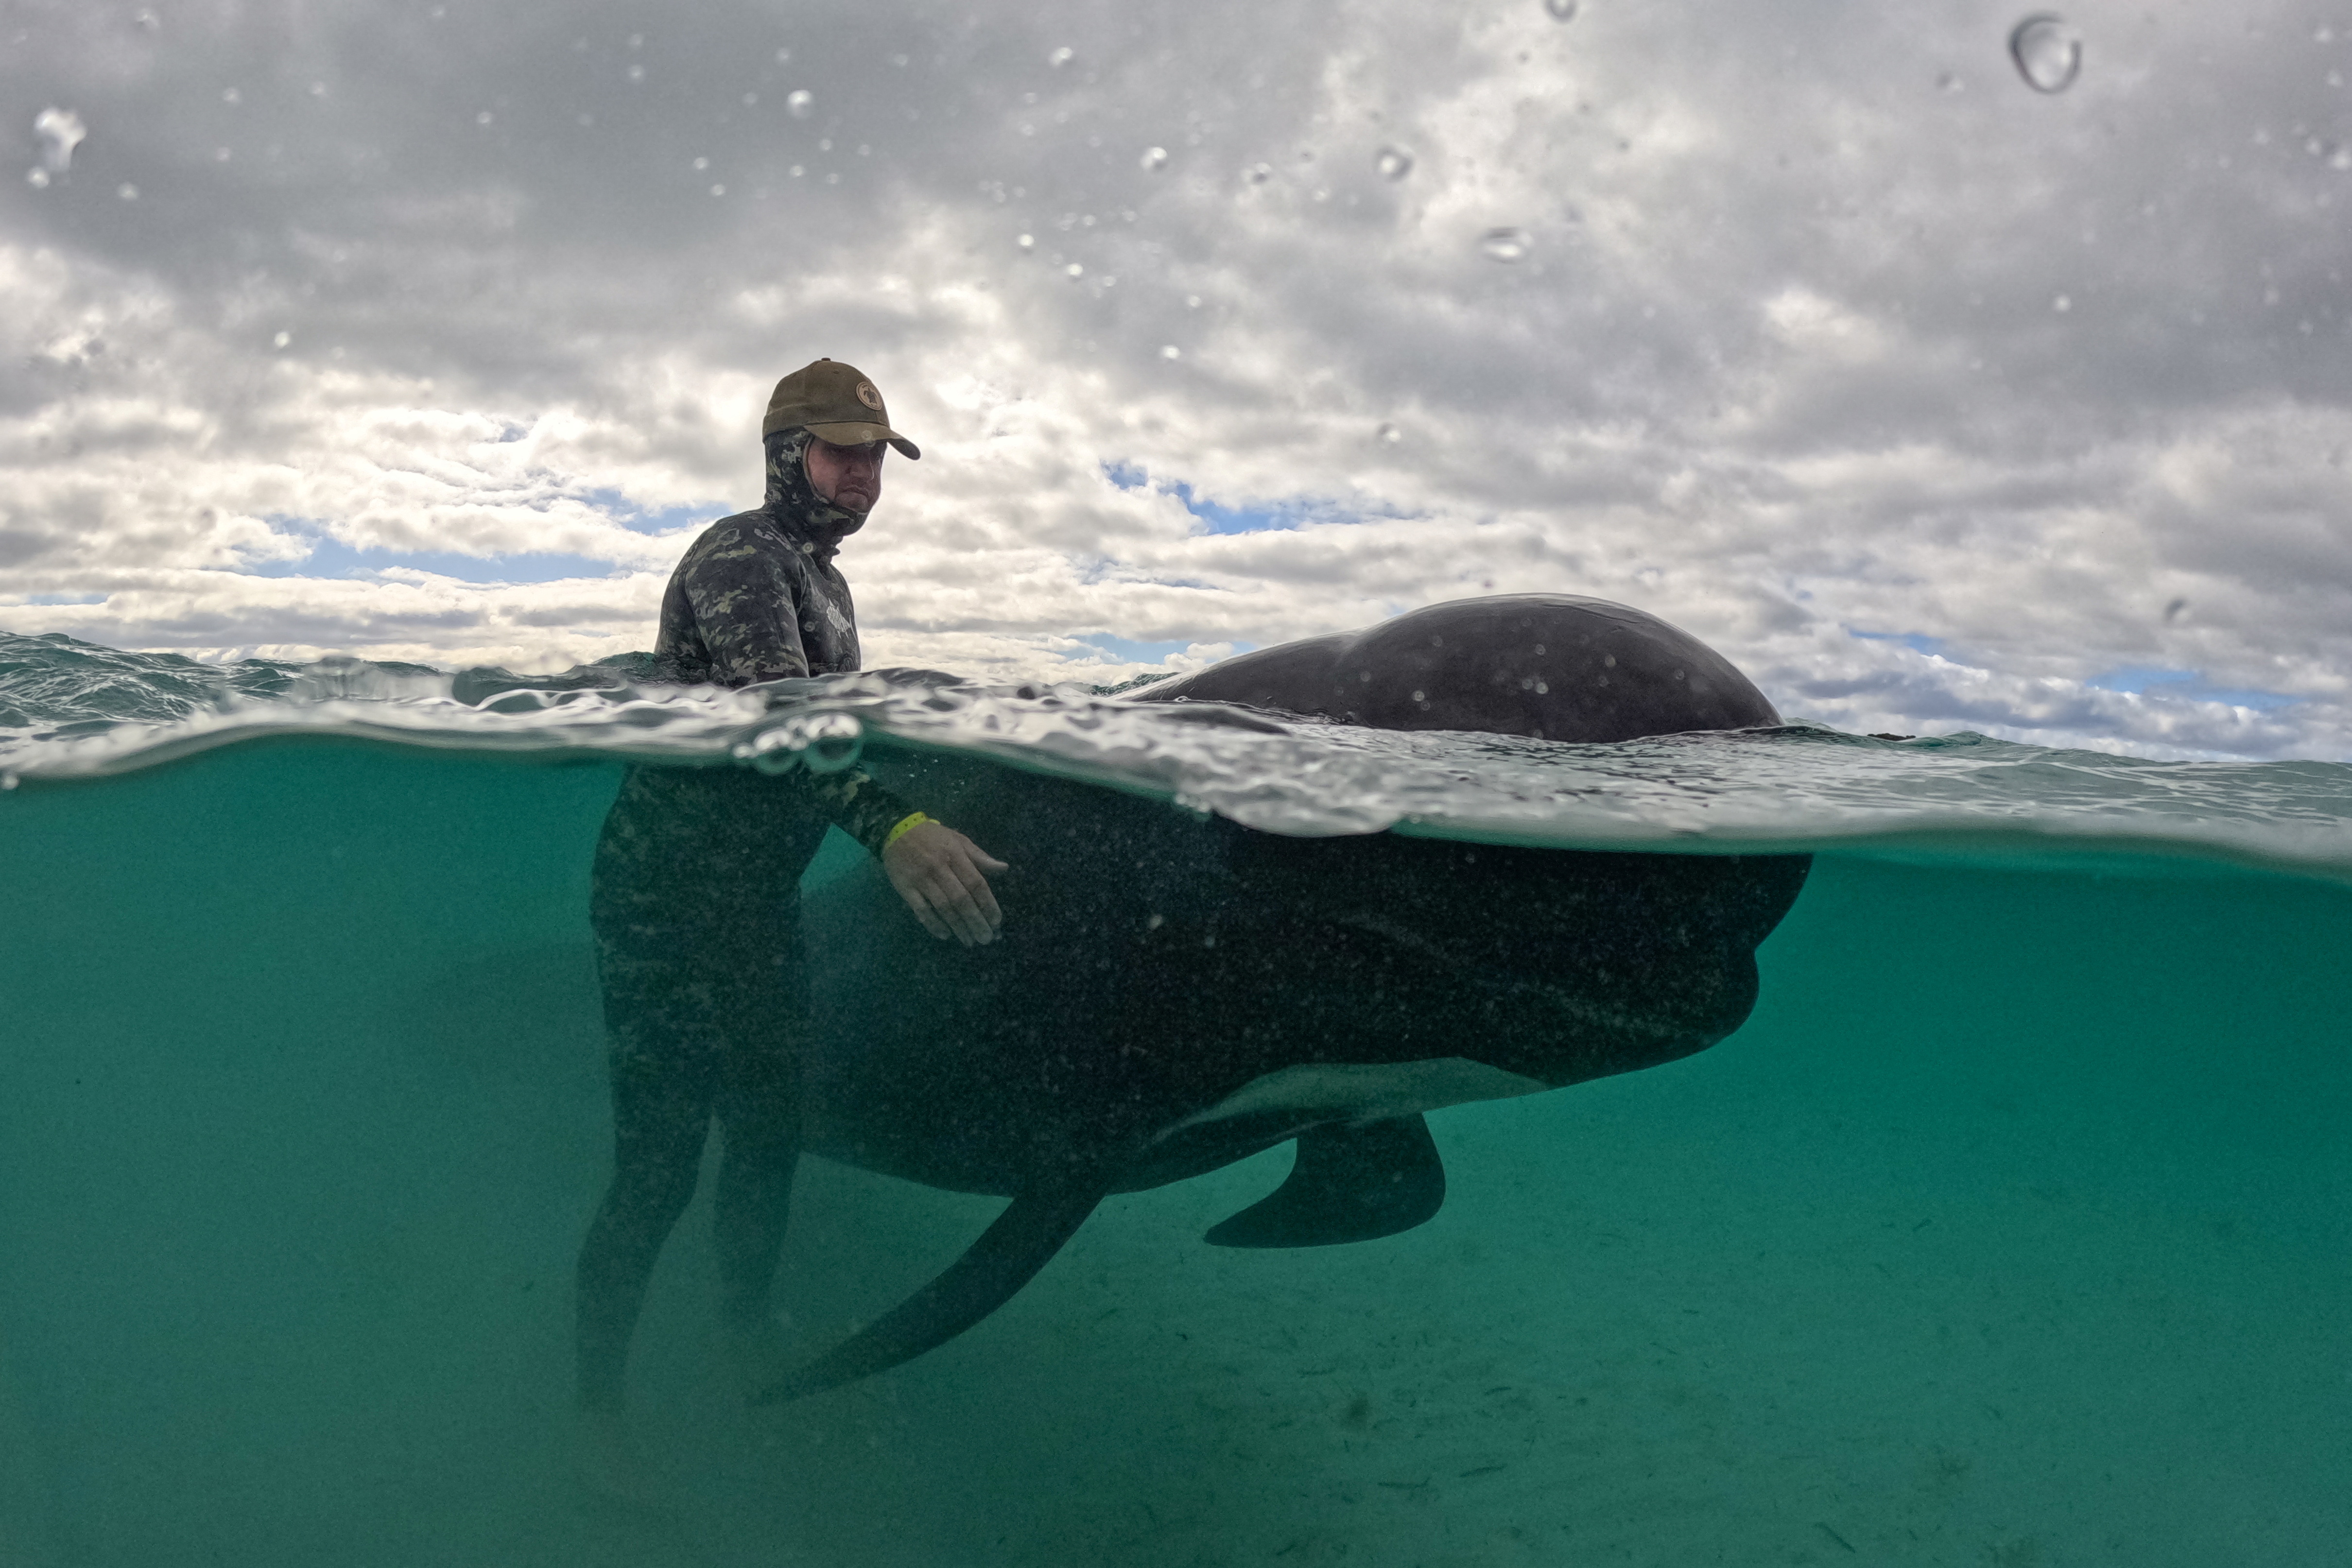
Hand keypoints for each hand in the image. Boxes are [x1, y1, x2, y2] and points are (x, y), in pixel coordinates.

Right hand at [882, 822, 1008, 945]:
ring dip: (958, 927)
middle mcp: (939, 868)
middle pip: (961, 900)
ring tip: (969, 941)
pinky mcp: (905, 888)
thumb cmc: (933, 837)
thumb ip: (981, 857)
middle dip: (975, 921)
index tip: (996, 921)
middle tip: (986, 938)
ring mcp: (921, 879)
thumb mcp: (959, 840)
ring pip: (943, 907)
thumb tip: (1004, 869)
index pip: (976, 883)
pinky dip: (933, 924)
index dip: (988, 904)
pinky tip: (945, 934)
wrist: (896, 830)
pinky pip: (921, 910)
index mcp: (955, 855)